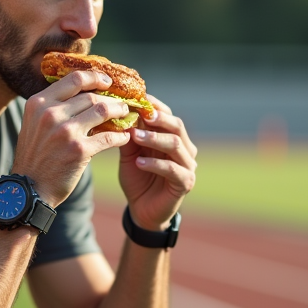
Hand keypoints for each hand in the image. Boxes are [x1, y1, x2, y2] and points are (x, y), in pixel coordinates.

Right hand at [12, 71, 131, 205]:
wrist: (30, 189)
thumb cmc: (35, 156)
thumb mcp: (34, 124)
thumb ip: (53, 107)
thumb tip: (83, 92)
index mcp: (38, 103)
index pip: (74, 79)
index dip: (95, 77)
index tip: (107, 81)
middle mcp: (51, 114)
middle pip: (91, 95)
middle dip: (111, 98)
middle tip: (122, 103)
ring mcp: (65, 131)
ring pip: (102, 110)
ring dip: (119, 112)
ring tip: (125, 115)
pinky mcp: (79, 150)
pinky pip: (108, 137)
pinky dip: (120, 136)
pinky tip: (124, 137)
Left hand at [118, 96, 197, 229]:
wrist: (142, 209)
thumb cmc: (137, 178)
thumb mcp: (130, 154)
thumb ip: (129, 135)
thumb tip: (120, 112)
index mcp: (172, 137)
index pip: (167, 115)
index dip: (154, 106)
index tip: (137, 98)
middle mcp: (184, 148)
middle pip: (176, 126)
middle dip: (159, 118)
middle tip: (142, 114)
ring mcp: (187, 165)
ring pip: (176, 145)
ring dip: (154, 139)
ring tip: (135, 136)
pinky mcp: (186, 182)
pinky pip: (172, 170)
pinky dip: (155, 164)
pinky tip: (140, 162)